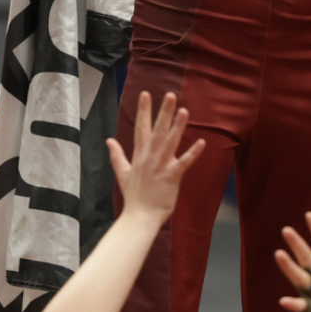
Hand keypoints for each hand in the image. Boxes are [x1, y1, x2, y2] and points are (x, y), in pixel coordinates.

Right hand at [108, 91, 203, 225]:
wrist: (139, 217)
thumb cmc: (133, 196)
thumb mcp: (122, 173)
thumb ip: (117, 155)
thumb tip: (109, 140)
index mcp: (139, 155)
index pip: (141, 127)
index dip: (143, 110)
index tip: (146, 94)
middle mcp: (150, 157)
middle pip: (157, 130)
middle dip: (163, 111)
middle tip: (170, 94)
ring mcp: (160, 166)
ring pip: (170, 141)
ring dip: (177, 126)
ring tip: (184, 110)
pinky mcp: (171, 176)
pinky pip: (183, 162)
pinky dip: (192, 152)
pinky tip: (202, 142)